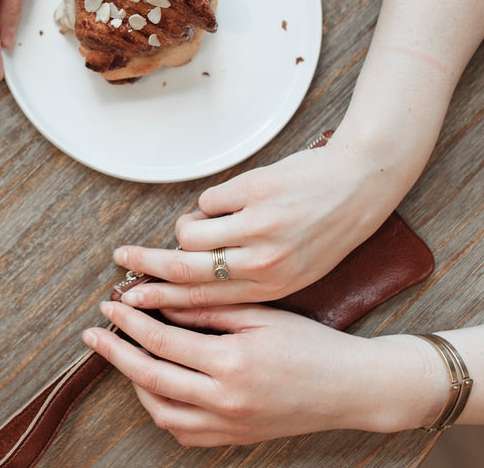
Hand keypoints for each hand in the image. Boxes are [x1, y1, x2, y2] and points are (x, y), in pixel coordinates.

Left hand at [83, 302, 434, 444]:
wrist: (351, 388)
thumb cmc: (311, 343)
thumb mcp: (261, 313)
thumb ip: (208, 308)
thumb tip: (161, 299)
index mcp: (232, 361)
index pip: (162, 341)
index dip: (130, 322)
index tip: (109, 305)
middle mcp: (226, 399)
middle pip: (151, 379)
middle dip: (116, 354)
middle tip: (93, 334)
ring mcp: (229, 425)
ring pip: (161, 412)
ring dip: (135, 384)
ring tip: (124, 357)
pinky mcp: (235, 439)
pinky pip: (184, 432)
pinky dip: (162, 411)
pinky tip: (156, 388)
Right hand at [113, 134, 410, 307]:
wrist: (363, 182)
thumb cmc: (328, 229)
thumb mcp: (297, 270)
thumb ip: (251, 279)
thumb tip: (193, 280)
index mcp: (272, 288)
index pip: (201, 301)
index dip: (160, 301)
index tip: (132, 300)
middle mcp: (263, 261)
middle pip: (183, 269)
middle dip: (145, 266)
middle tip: (120, 259)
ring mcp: (258, 224)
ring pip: (190, 232)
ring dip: (188, 227)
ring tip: (212, 221)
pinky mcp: (254, 190)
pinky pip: (208, 200)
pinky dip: (212, 201)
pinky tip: (238, 199)